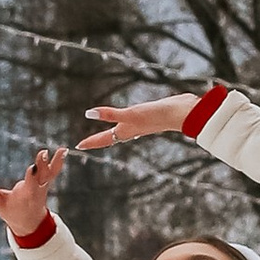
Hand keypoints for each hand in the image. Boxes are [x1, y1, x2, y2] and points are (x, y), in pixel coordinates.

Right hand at [0, 144, 65, 240]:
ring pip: (50, 173)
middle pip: (41, 176)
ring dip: (55, 162)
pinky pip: (53, 172)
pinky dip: (58, 162)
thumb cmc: (10, 212)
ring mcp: (43, 187)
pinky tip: (63, 151)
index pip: (29, 185)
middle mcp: (37, 191)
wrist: (30, 224)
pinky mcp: (46, 183)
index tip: (33, 167)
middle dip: (42, 165)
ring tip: (62, 150)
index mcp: (25, 196)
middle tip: (44, 153)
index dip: (31, 176)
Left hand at [75, 96, 197, 152]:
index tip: (78, 147)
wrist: (182, 113)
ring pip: (121, 131)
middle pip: (110, 137)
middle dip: (98, 140)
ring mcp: (141, 124)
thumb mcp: (130, 114)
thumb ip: (109, 114)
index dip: (90, 142)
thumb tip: (88, 113)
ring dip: (111, 133)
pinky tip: (128, 120)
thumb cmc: (156, 115)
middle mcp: (132, 129)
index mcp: (126, 131)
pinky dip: (125, 122)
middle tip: (86, 143)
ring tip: (105, 134)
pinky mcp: (149, 115)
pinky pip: (132, 121)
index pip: (103, 139)